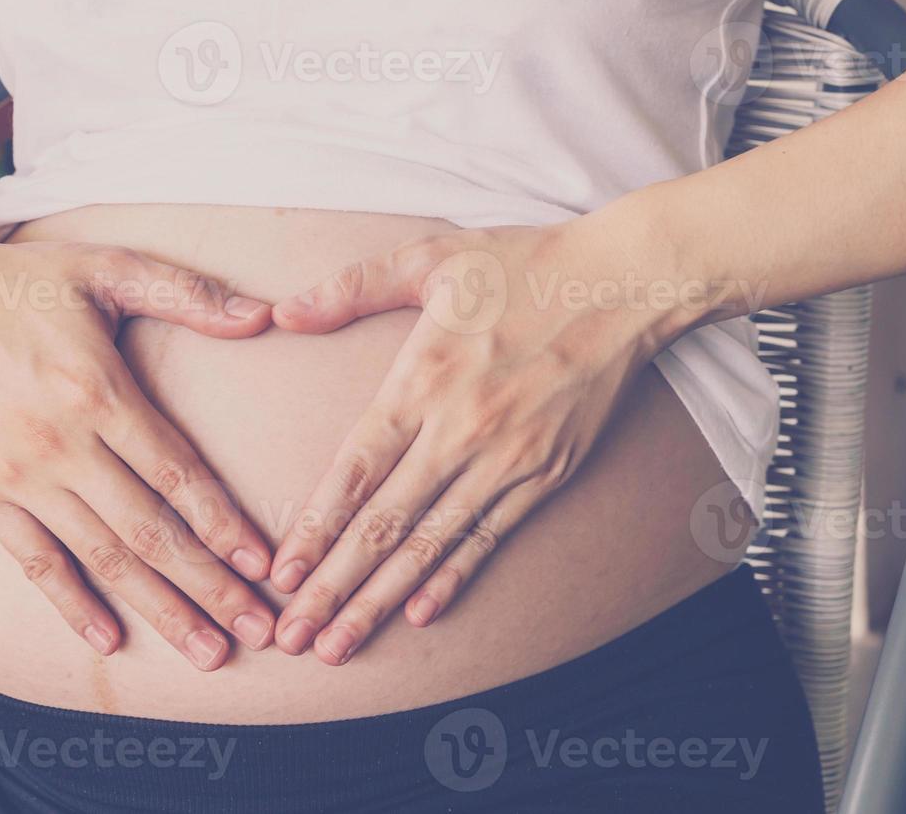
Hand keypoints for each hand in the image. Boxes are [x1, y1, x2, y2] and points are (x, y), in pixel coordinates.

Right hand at [0, 237, 279, 670]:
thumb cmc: (22, 283)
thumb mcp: (106, 269)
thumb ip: (188, 294)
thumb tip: (264, 315)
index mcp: (98, 390)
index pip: (177, 474)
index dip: (224, 525)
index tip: (264, 568)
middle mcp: (61, 443)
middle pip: (150, 530)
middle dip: (210, 587)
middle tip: (259, 632)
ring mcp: (19, 475)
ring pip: (102, 556)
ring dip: (159, 609)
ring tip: (208, 651)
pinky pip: (34, 561)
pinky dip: (72, 604)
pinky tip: (111, 641)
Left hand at [267, 222, 689, 664]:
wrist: (626, 283)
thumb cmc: (522, 264)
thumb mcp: (428, 258)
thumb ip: (351, 288)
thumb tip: (282, 312)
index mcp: (421, 382)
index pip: (354, 473)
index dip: (314, 530)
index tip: (279, 575)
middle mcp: (460, 431)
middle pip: (383, 526)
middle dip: (332, 588)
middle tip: (292, 637)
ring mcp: (507, 460)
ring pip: (431, 545)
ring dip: (380, 600)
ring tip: (339, 645)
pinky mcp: (547, 473)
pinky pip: (489, 537)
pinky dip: (452, 578)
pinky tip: (419, 613)